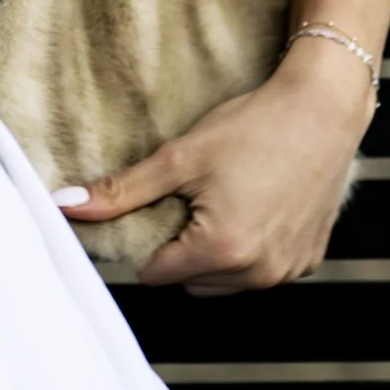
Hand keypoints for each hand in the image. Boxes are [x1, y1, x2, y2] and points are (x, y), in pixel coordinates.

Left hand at [53, 37, 375, 291]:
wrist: (324, 108)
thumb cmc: (254, 126)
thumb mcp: (180, 157)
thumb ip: (121, 191)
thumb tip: (65, 208)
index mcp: (220, 252)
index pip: (154, 272)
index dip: (151, 237)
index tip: (166, 203)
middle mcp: (258, 273)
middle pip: (189, 281)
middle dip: (184, 248)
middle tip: (200, 196)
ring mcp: (287, 271)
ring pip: (224, 281)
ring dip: (216, 253)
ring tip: (230, 199)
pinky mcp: (309, 260)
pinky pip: (261, 270)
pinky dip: (252, 249)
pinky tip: (259, 206)